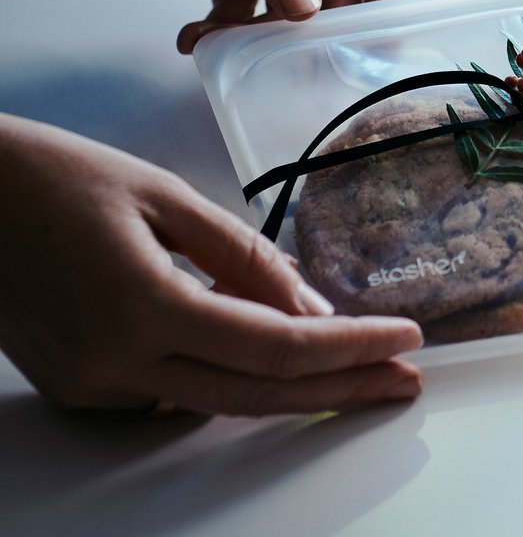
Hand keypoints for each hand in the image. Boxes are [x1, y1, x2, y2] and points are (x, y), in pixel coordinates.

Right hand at [0, 115, 423, 414]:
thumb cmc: (59, 177)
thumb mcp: (165, 195)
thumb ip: (241, 255)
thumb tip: (309, 304)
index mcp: (144, 306)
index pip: (275, 346)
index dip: (350, 348)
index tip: (406, 339)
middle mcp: (118, 364)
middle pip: (256, 394)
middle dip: (342, 389)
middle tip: (404, 379)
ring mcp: (94, 387)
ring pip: (217, 402)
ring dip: (295, 389)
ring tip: (360, 368)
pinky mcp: (79, 388)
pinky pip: (174, 394)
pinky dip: (231, 376)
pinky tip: (273, 354)